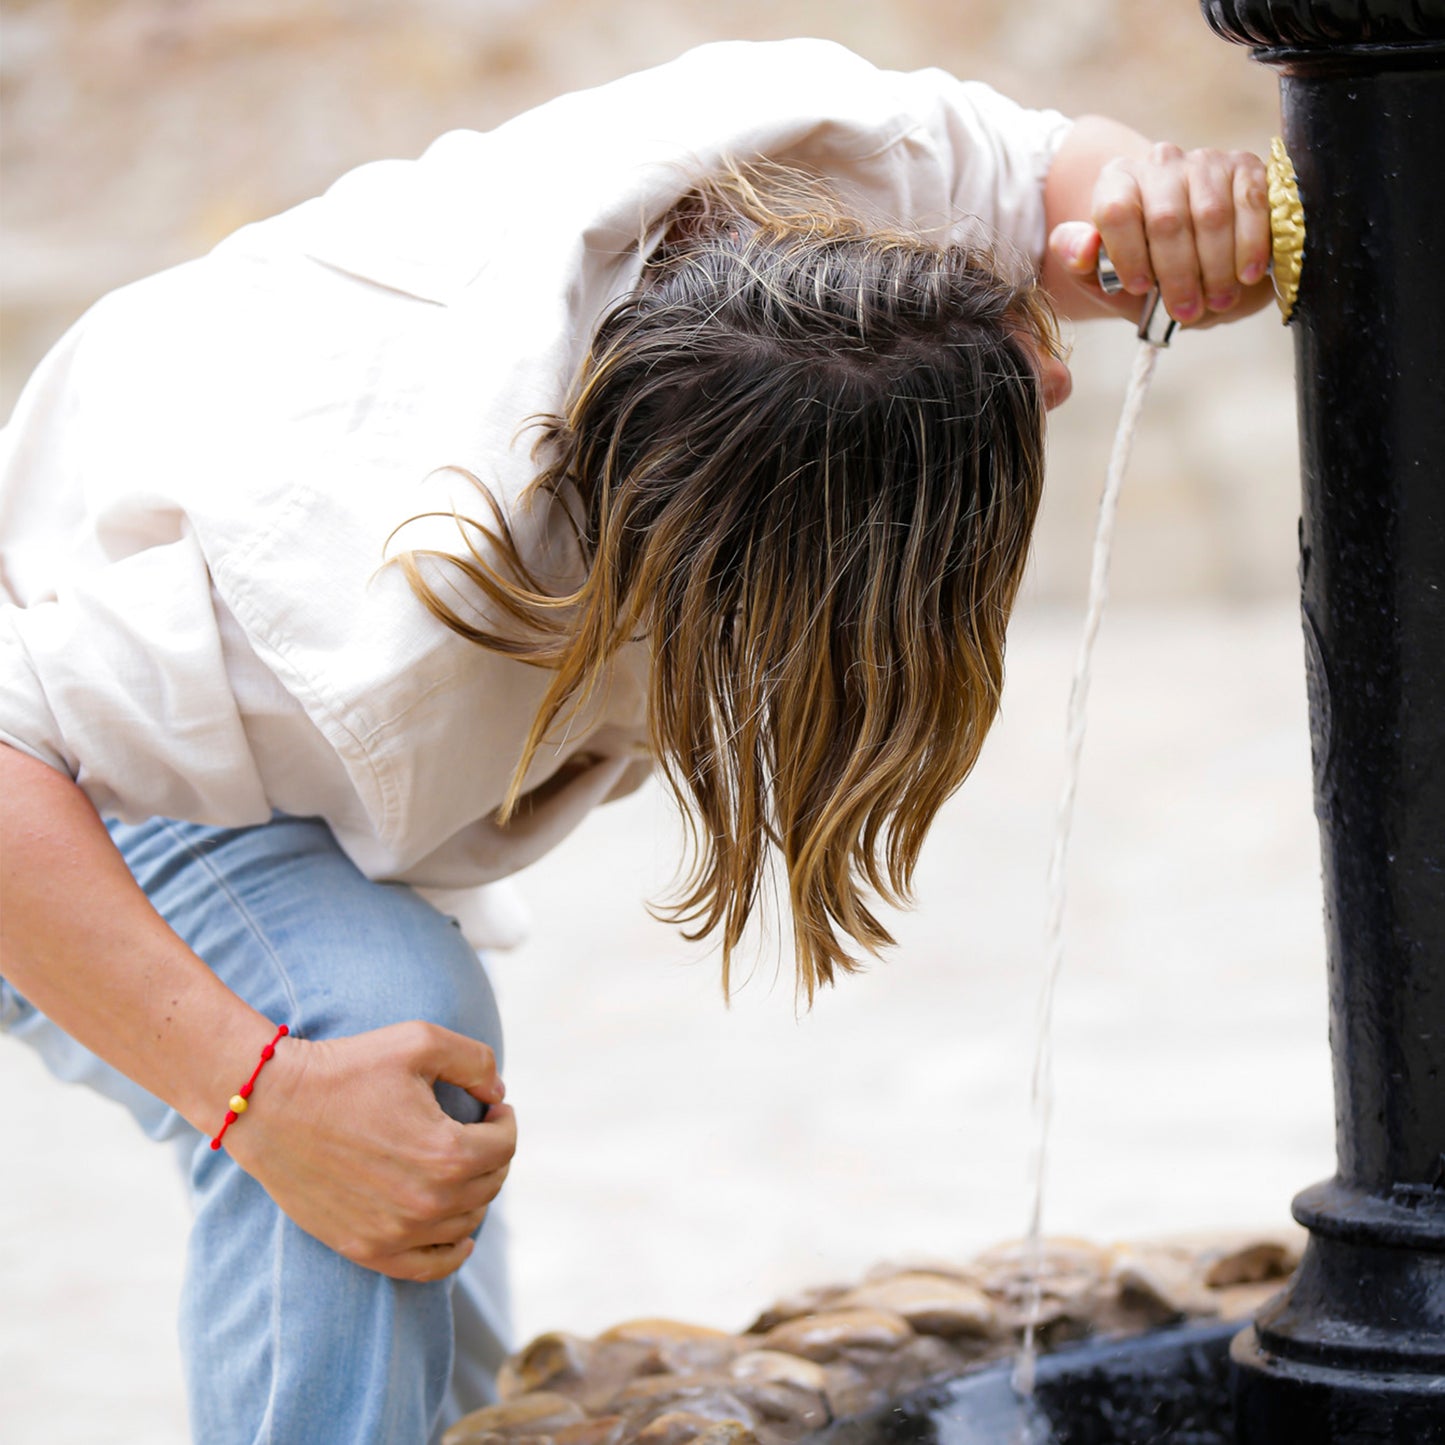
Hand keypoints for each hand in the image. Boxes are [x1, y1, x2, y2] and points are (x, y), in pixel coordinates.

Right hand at [226, 1020, 515, 1281]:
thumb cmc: (346, 1068)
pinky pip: (430, 1268)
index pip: (504, 1145)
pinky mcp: (366, 1248)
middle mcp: (427, 1202)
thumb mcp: (419, 1041)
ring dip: (475, 1192)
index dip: (504, 1120)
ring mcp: (396, 1232)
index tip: (492, 1107)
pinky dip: (453, 1253)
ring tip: (462, 1166)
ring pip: (466, 1222)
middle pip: (490, 1184)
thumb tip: (498, 1096)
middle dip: (492, 1153)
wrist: (272, 1105)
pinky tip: (462, 1236)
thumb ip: (476, 1061)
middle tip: (477, 1131)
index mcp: (447, 1153)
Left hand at [1048, 142, 1273, 327]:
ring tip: (1218, 301)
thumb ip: (1081, 263)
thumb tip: (1082, 251)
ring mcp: (1206, 162)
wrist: (1199, 260)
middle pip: (1166, 219)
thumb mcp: (1104, 275)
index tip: (1140, 288)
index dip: (1128, 253)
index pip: (1116, 210)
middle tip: (1185, 311)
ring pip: (1210, 215)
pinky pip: (1251, 204)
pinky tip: (1248, 275)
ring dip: (1215, 267)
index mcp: (1118, 182)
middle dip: (1177, 274)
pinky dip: (1250, 245)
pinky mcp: (1247, 167)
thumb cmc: (1147, 269)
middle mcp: (1160, 163)